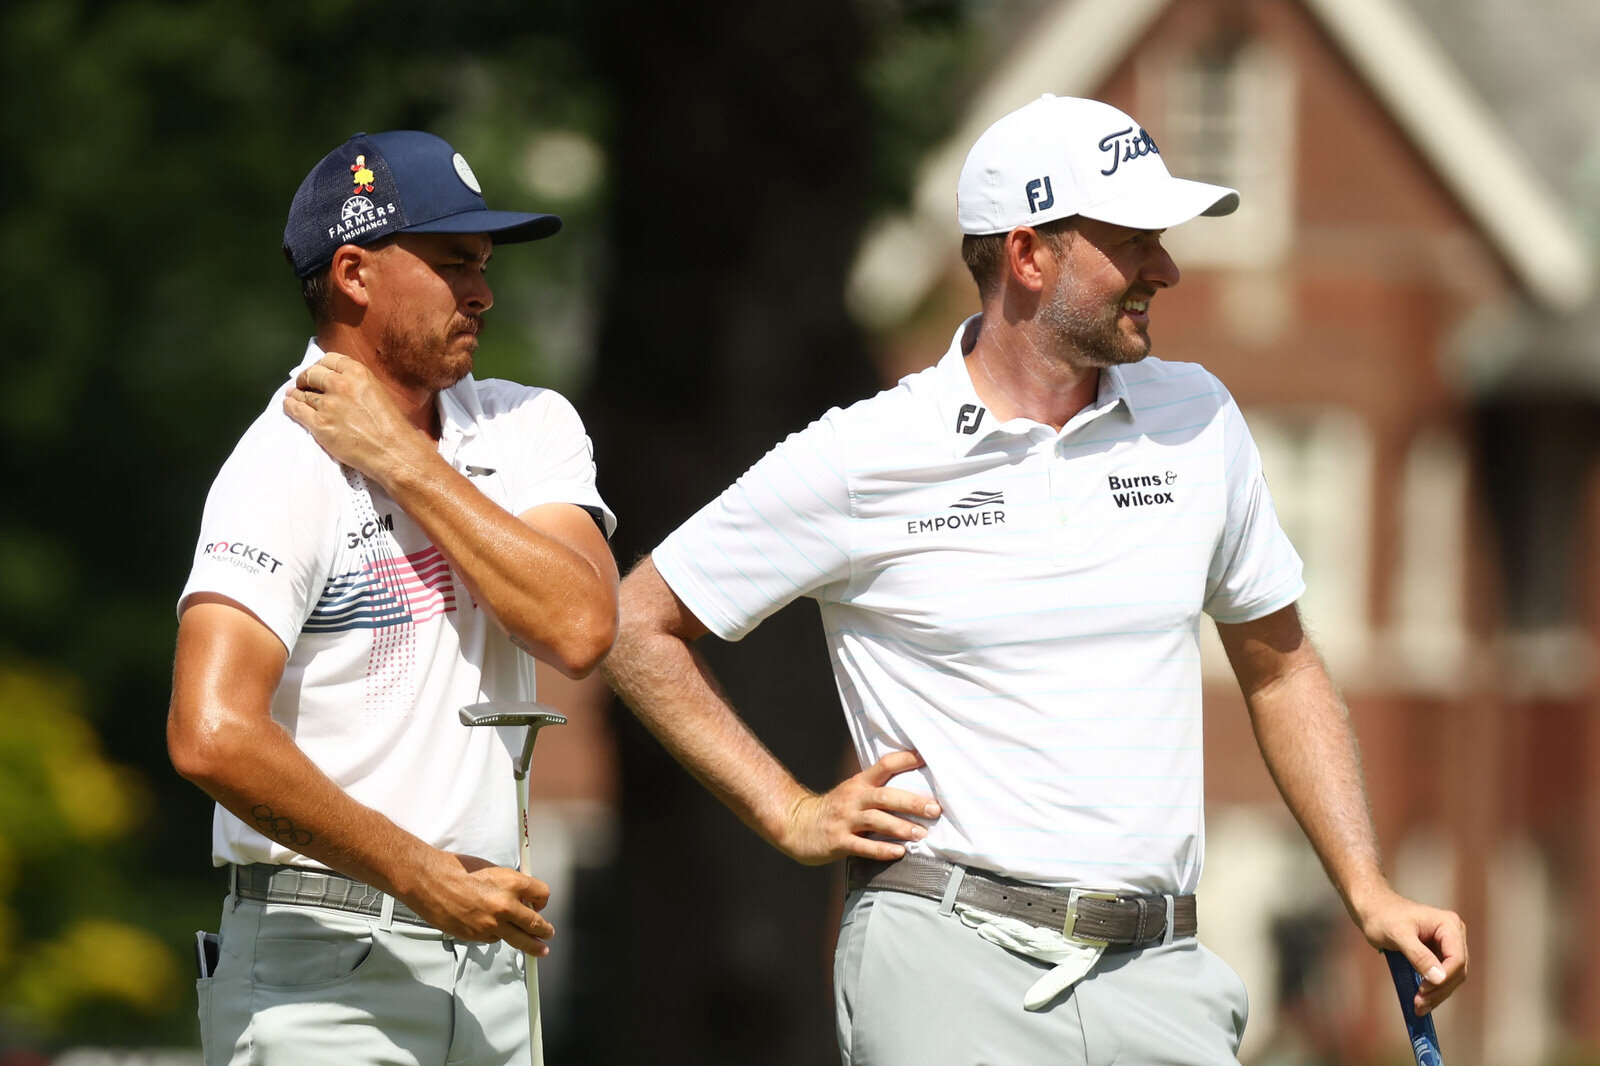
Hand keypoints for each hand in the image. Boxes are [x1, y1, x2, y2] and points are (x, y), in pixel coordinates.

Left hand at [283, 353, 429, 487]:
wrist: (393, 451)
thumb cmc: (392, 426)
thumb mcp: (379, 392)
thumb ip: (359, 384)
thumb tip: (343, 383)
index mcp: (358, 373)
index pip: (329, 359)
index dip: (320, 365)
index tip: (318, 370)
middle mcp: (341, 384)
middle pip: (312, 373)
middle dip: (306, 377)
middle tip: (304, 383)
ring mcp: (328, 404)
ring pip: (302, 393)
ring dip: (295, 393)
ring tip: (293, 395)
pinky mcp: (319, 424)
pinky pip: (296, 410)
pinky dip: (290, 406)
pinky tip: (289, 405)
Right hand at [404, 853, 554, 955]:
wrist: (430, 881)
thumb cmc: (457, 870)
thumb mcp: (493, 870)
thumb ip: (510, 885)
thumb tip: (521, 897)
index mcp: (513, 883)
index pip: (543, 895)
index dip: (542, 900)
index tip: (540, 904)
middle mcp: (506, 905)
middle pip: (537, 924)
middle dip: (545, 930)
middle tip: (548, 933)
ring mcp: (492, 924)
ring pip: (520, 940)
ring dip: (532, 945)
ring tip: (540, 949)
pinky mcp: (477, 936)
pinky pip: (494, 939)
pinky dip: (496, 936)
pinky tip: (491, 929)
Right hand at [776, 750, 940, 865]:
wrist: (796, 824)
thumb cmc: (834, 810)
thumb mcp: (852, 792)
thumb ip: (877, 790)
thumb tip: (915, 790)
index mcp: (859, 783)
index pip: (884, 765)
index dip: (905, 760)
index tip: (926, 758)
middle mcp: (853, 798)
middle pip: (886, 796)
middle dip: (912, 802)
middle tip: (934, 809)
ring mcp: (845, 820)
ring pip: (876, 821)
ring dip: (901, 827)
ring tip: (921, 834)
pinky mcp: (838, 841)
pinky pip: (863, 846)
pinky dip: (882, 849)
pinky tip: (899, 852)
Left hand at [1356, 888, 1467, 1014]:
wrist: (1372, 909)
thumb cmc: (1382, 917)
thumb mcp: (1397, 935)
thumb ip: (1419, 955)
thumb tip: (1438, 978)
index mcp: (1448, 925)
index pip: (1457, 958)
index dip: (1444, 978)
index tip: (1424, 990)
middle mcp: (1454, 934)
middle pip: (1457, 971)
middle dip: (1439, 990)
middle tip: (1420, 1004)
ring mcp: (1447, 945)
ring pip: (1451, 977)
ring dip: (1437, 994)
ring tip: (1419, 1007)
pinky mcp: (1439, 954)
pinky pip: (1442, 976)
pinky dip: (1433, 990)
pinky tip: (1421, 1001)